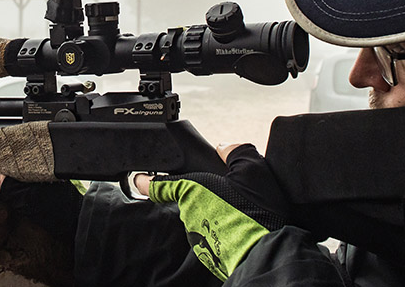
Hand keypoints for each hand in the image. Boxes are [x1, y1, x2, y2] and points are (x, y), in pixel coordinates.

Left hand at [135, 143, 289, 280]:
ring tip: (242, 216)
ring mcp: (196, 238)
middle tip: (230, 198)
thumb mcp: (251, 168)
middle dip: (204, 199)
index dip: (147, 182)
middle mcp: (188, 215)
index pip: (158, 185)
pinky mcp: (208, 256)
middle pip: (189, 202)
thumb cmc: (256, 211)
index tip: (139, 180)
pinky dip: (223, 234)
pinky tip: (243, 231)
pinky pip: (212, 239)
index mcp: (192, 190)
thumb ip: (234, 151)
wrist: (265, 253)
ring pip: (201, 221)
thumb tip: (223, 147)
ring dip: (216, 217)